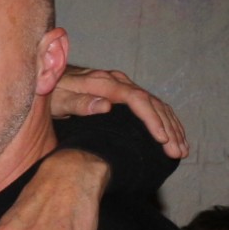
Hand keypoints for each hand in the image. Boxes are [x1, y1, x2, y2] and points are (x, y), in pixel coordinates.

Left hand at [51, 66, 185, 158]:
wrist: (46, 77)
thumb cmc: (49, 91)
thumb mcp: (57, 99)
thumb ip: (78, 102)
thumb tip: (105, 106)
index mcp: (105, 82)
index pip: (137, 99)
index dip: (152, 119)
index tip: (162, 139)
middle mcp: (119, 82)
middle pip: (153, 104)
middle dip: (168, 128)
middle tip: (178, 152)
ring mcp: (123, 86)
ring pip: (156, 106)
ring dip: (172, 128)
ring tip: (181, 150)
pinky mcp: (125, 93)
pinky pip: (151, 107)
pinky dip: (165, 122)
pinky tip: (173, 137)